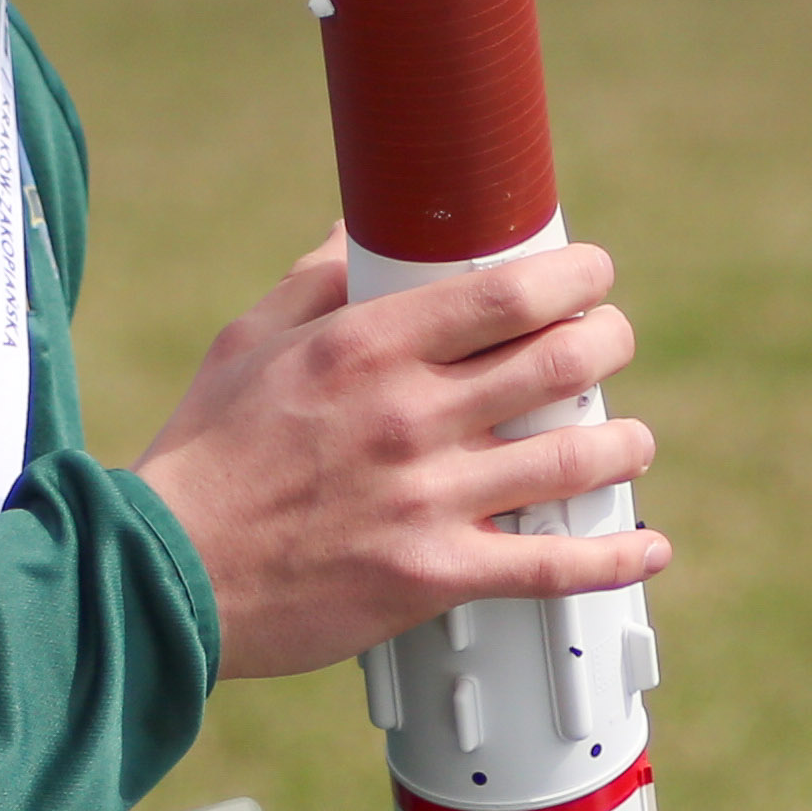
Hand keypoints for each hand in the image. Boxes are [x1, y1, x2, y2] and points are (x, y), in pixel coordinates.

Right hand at [133, 232, 665, 679]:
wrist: (165, 574)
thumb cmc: (202, 458)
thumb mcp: (248, 344)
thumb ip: (317, 285)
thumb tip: (359, 234)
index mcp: (369, 347)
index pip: (508, 293)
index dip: (575, 278)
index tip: (592, 276)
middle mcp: (411, 416)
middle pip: (560, 363)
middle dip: (609, 343)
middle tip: (613, 343)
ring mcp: (428, 499)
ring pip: (572, 459)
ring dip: (624, 444)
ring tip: (632, 440)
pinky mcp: (433, 576)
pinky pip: (549, 565)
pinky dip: (612, 559)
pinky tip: (645, 549)